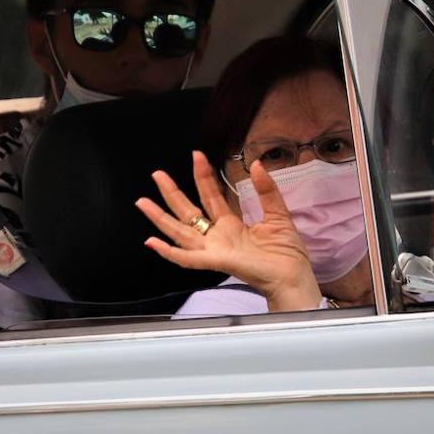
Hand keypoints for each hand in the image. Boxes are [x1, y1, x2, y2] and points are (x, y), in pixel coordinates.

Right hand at [135, 151, 322, 311]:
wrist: (292, 277)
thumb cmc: (286, 253)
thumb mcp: (277, 214)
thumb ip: (266, 190)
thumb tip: (257, 164)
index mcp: (231, 225)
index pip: (211, 196)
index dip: (203, 176)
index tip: (197, 155)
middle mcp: (217, 237)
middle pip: (188, 212)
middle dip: (172, 193)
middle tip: (157, 174)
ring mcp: (213, 250)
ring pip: (180, 232)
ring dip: (160, 218)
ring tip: (142, 202)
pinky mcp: (215, 262)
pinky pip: (187, 259)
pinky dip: (169, 252)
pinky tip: (152, 242)